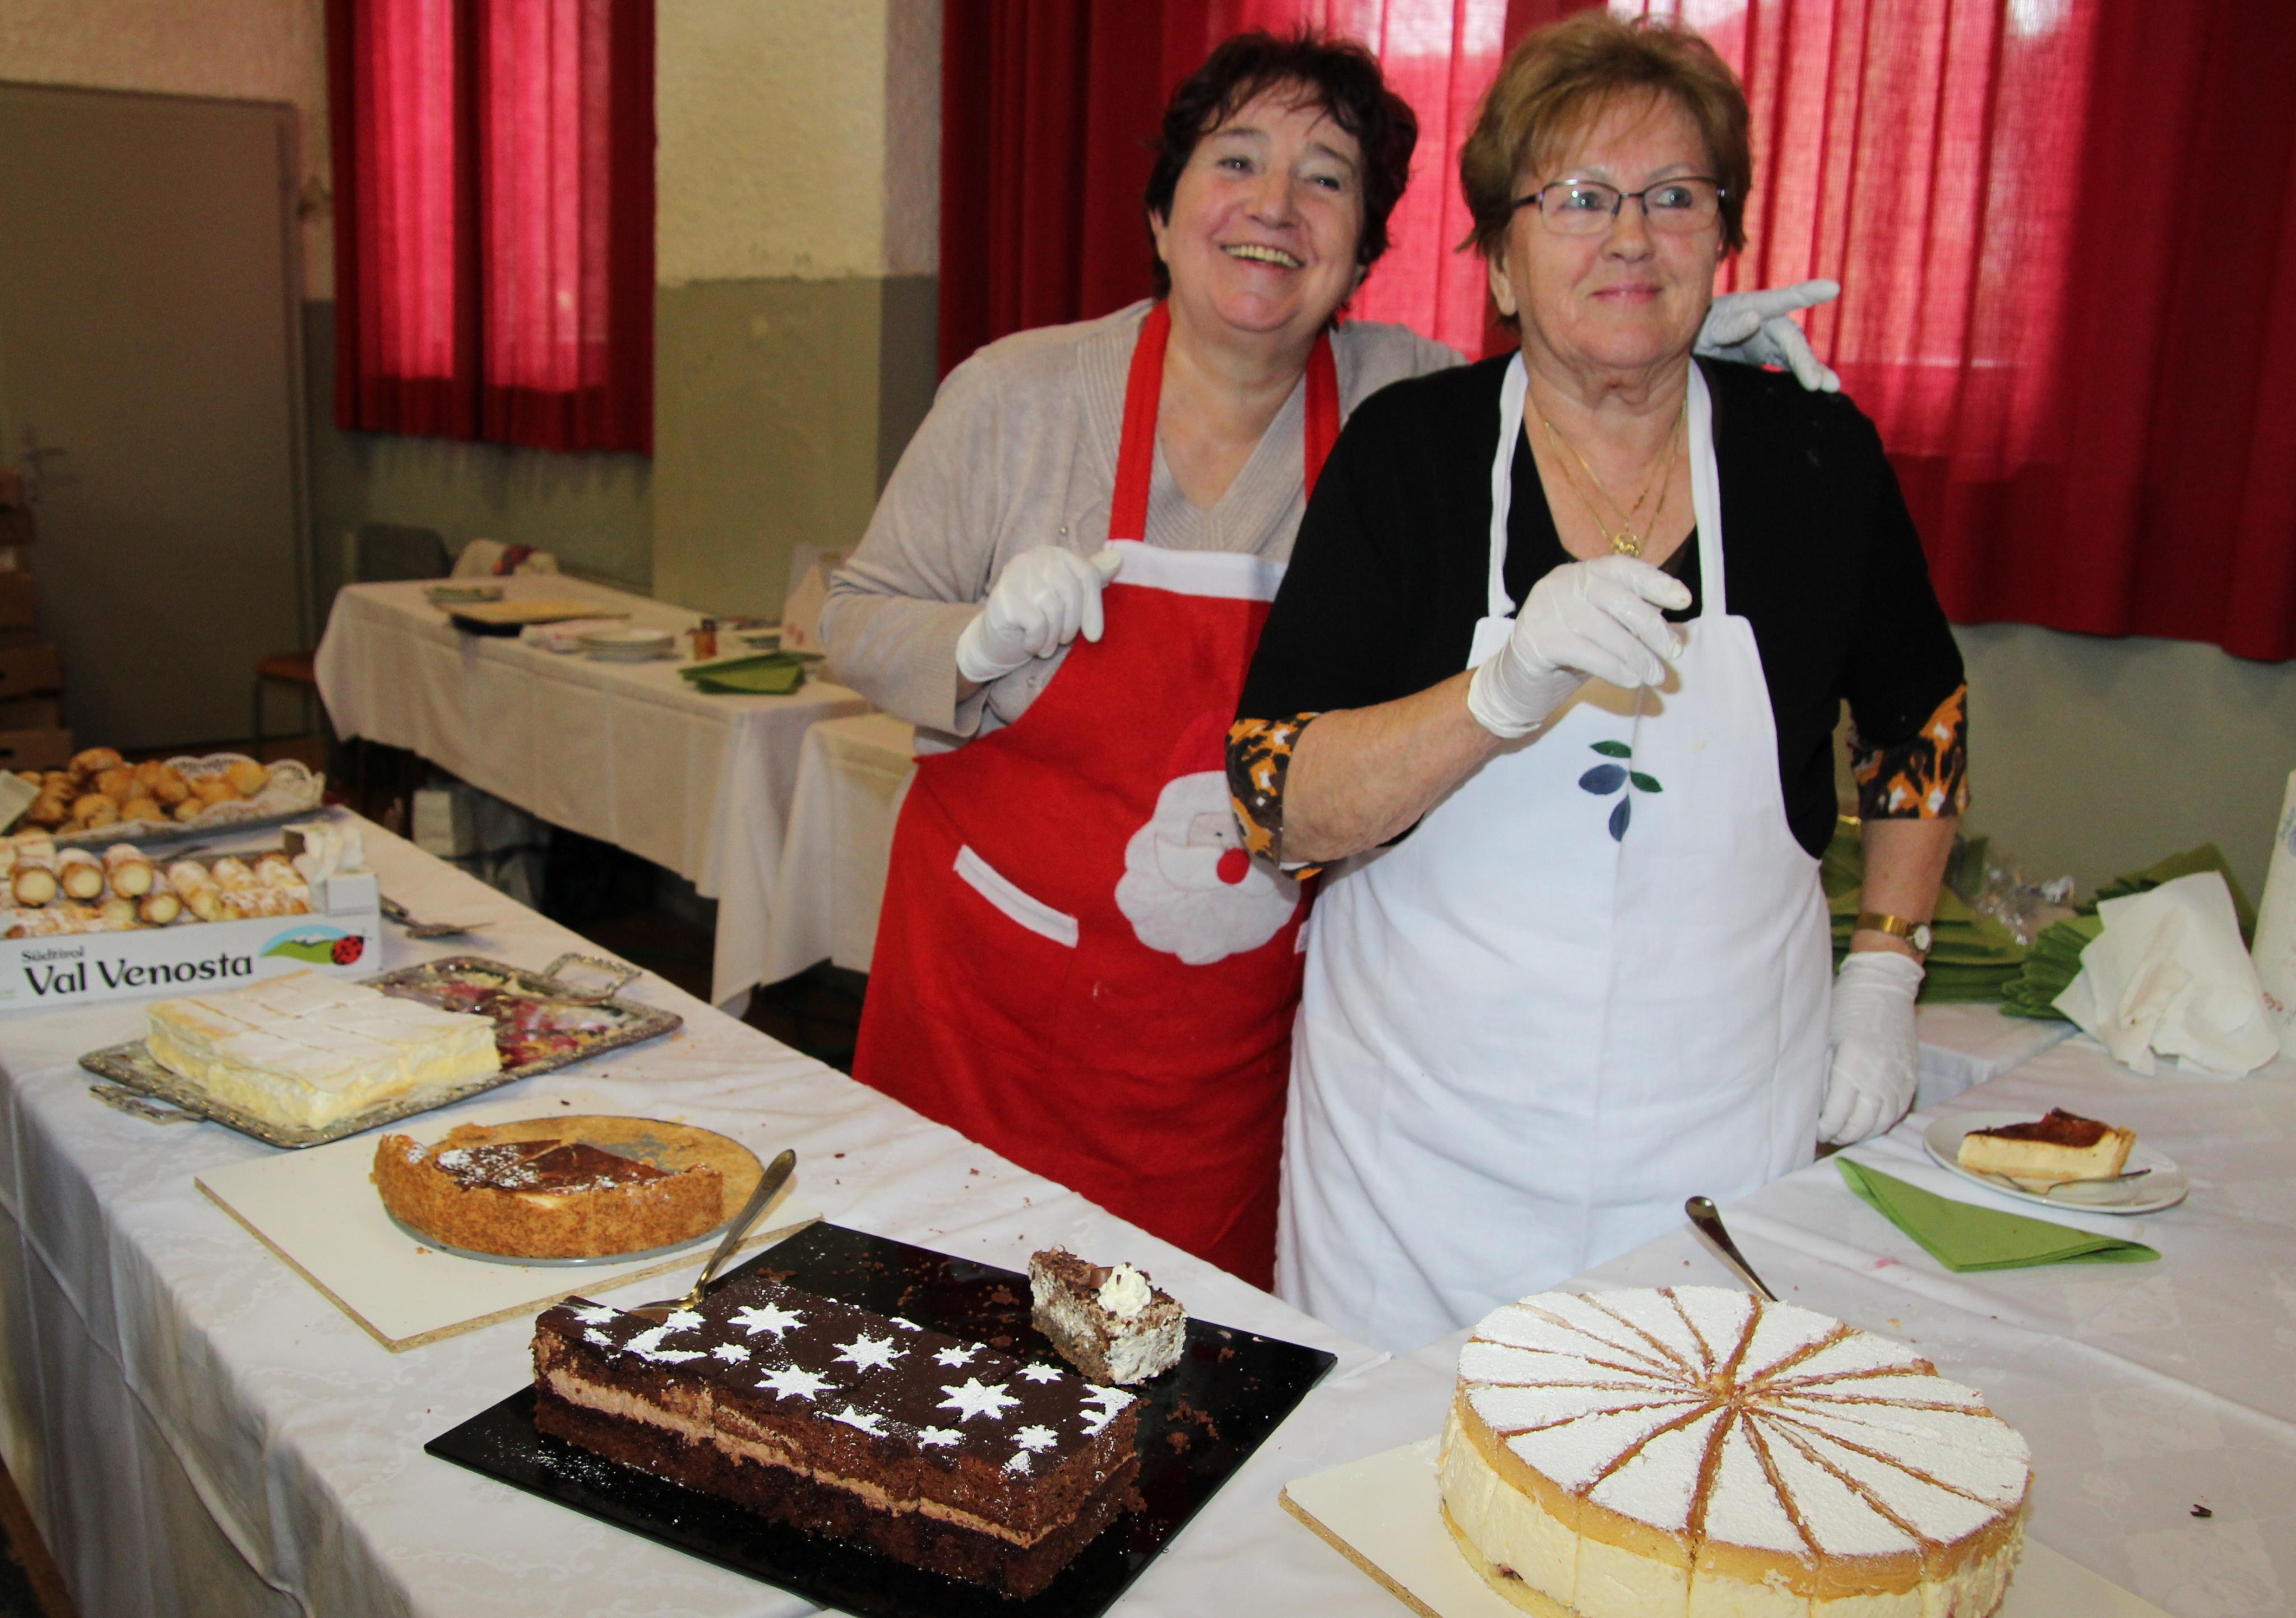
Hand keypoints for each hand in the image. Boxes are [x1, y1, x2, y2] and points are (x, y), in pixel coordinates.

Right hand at [955, 546, 1124, 682]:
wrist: (993, 640)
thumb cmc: (1035, 618)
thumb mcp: (1065, 598)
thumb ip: (1089, 577)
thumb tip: (1120, 558)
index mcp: (1054, 554)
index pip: (1087, 575)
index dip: (1094, 609)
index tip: (1094, 636)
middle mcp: (1035, 557)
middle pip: (1072, 591)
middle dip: (1072, 624)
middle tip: (1061, 641)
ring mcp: (1017, 574)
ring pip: (1054, 609)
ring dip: (1053, 637)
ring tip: (1045, 646)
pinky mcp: (1005, 596)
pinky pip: (1038, 623)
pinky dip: (1038, 641)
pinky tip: (1031, 645)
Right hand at [1466, 556, 1689, 738]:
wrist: (1515, 682)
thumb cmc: (1567, 652)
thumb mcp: (1602, 629)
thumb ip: (1630, 621)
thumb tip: (1674, 629)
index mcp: (1580, 574)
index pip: (1622, 568)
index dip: (1655, 581)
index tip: (1683, 600)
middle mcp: (1561, 585)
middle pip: (1617, 599)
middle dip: (1651, 627)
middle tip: (1674, 652)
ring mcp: (1546, 611)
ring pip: (1604, 629)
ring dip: (1637, 656)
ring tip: (1655, 676)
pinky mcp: (1536, 641)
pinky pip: (1586, 653)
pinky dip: (1614, 668)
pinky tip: (1630, 680)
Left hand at [1696, 280, 1841, 392]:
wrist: (1688, 341)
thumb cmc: (1697, 327)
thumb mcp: (1706, 326)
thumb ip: (1728, 325)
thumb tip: (1756, 318)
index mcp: (1753, 306)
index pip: (1783, 299)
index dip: (1807, 294)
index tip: (1832, 288)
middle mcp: (1768, 321)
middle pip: (1791, 340)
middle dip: (1805, 360)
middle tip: (1817, 381)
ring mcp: (1770, 340)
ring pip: (1797, 355)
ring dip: (1813, 370)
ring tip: (1831, 386)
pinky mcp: (1769, 356)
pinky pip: (1790, 367)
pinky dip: (1805, 376)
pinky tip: (1821, 389)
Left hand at [1818, 949, 1922, 1143]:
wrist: (1883, 987)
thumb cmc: (1846, 1008)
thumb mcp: (1824, 1038)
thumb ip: (1820, 1074)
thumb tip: (1815, 1106)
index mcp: (1853, 1064)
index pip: (1838, 1113)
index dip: (1825, 1128)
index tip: (1815, 1130)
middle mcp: (1879, 1076)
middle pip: (1861, 1124)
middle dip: (1842, 1135)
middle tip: (1828, 1135)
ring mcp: (1899, 1079)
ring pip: (1882, 1123)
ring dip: (1863, 1134)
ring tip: (1846, 1132)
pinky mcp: (1911, 1077)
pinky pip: (1899, 1112)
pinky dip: (1883, 1123)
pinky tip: (1869, 1123)